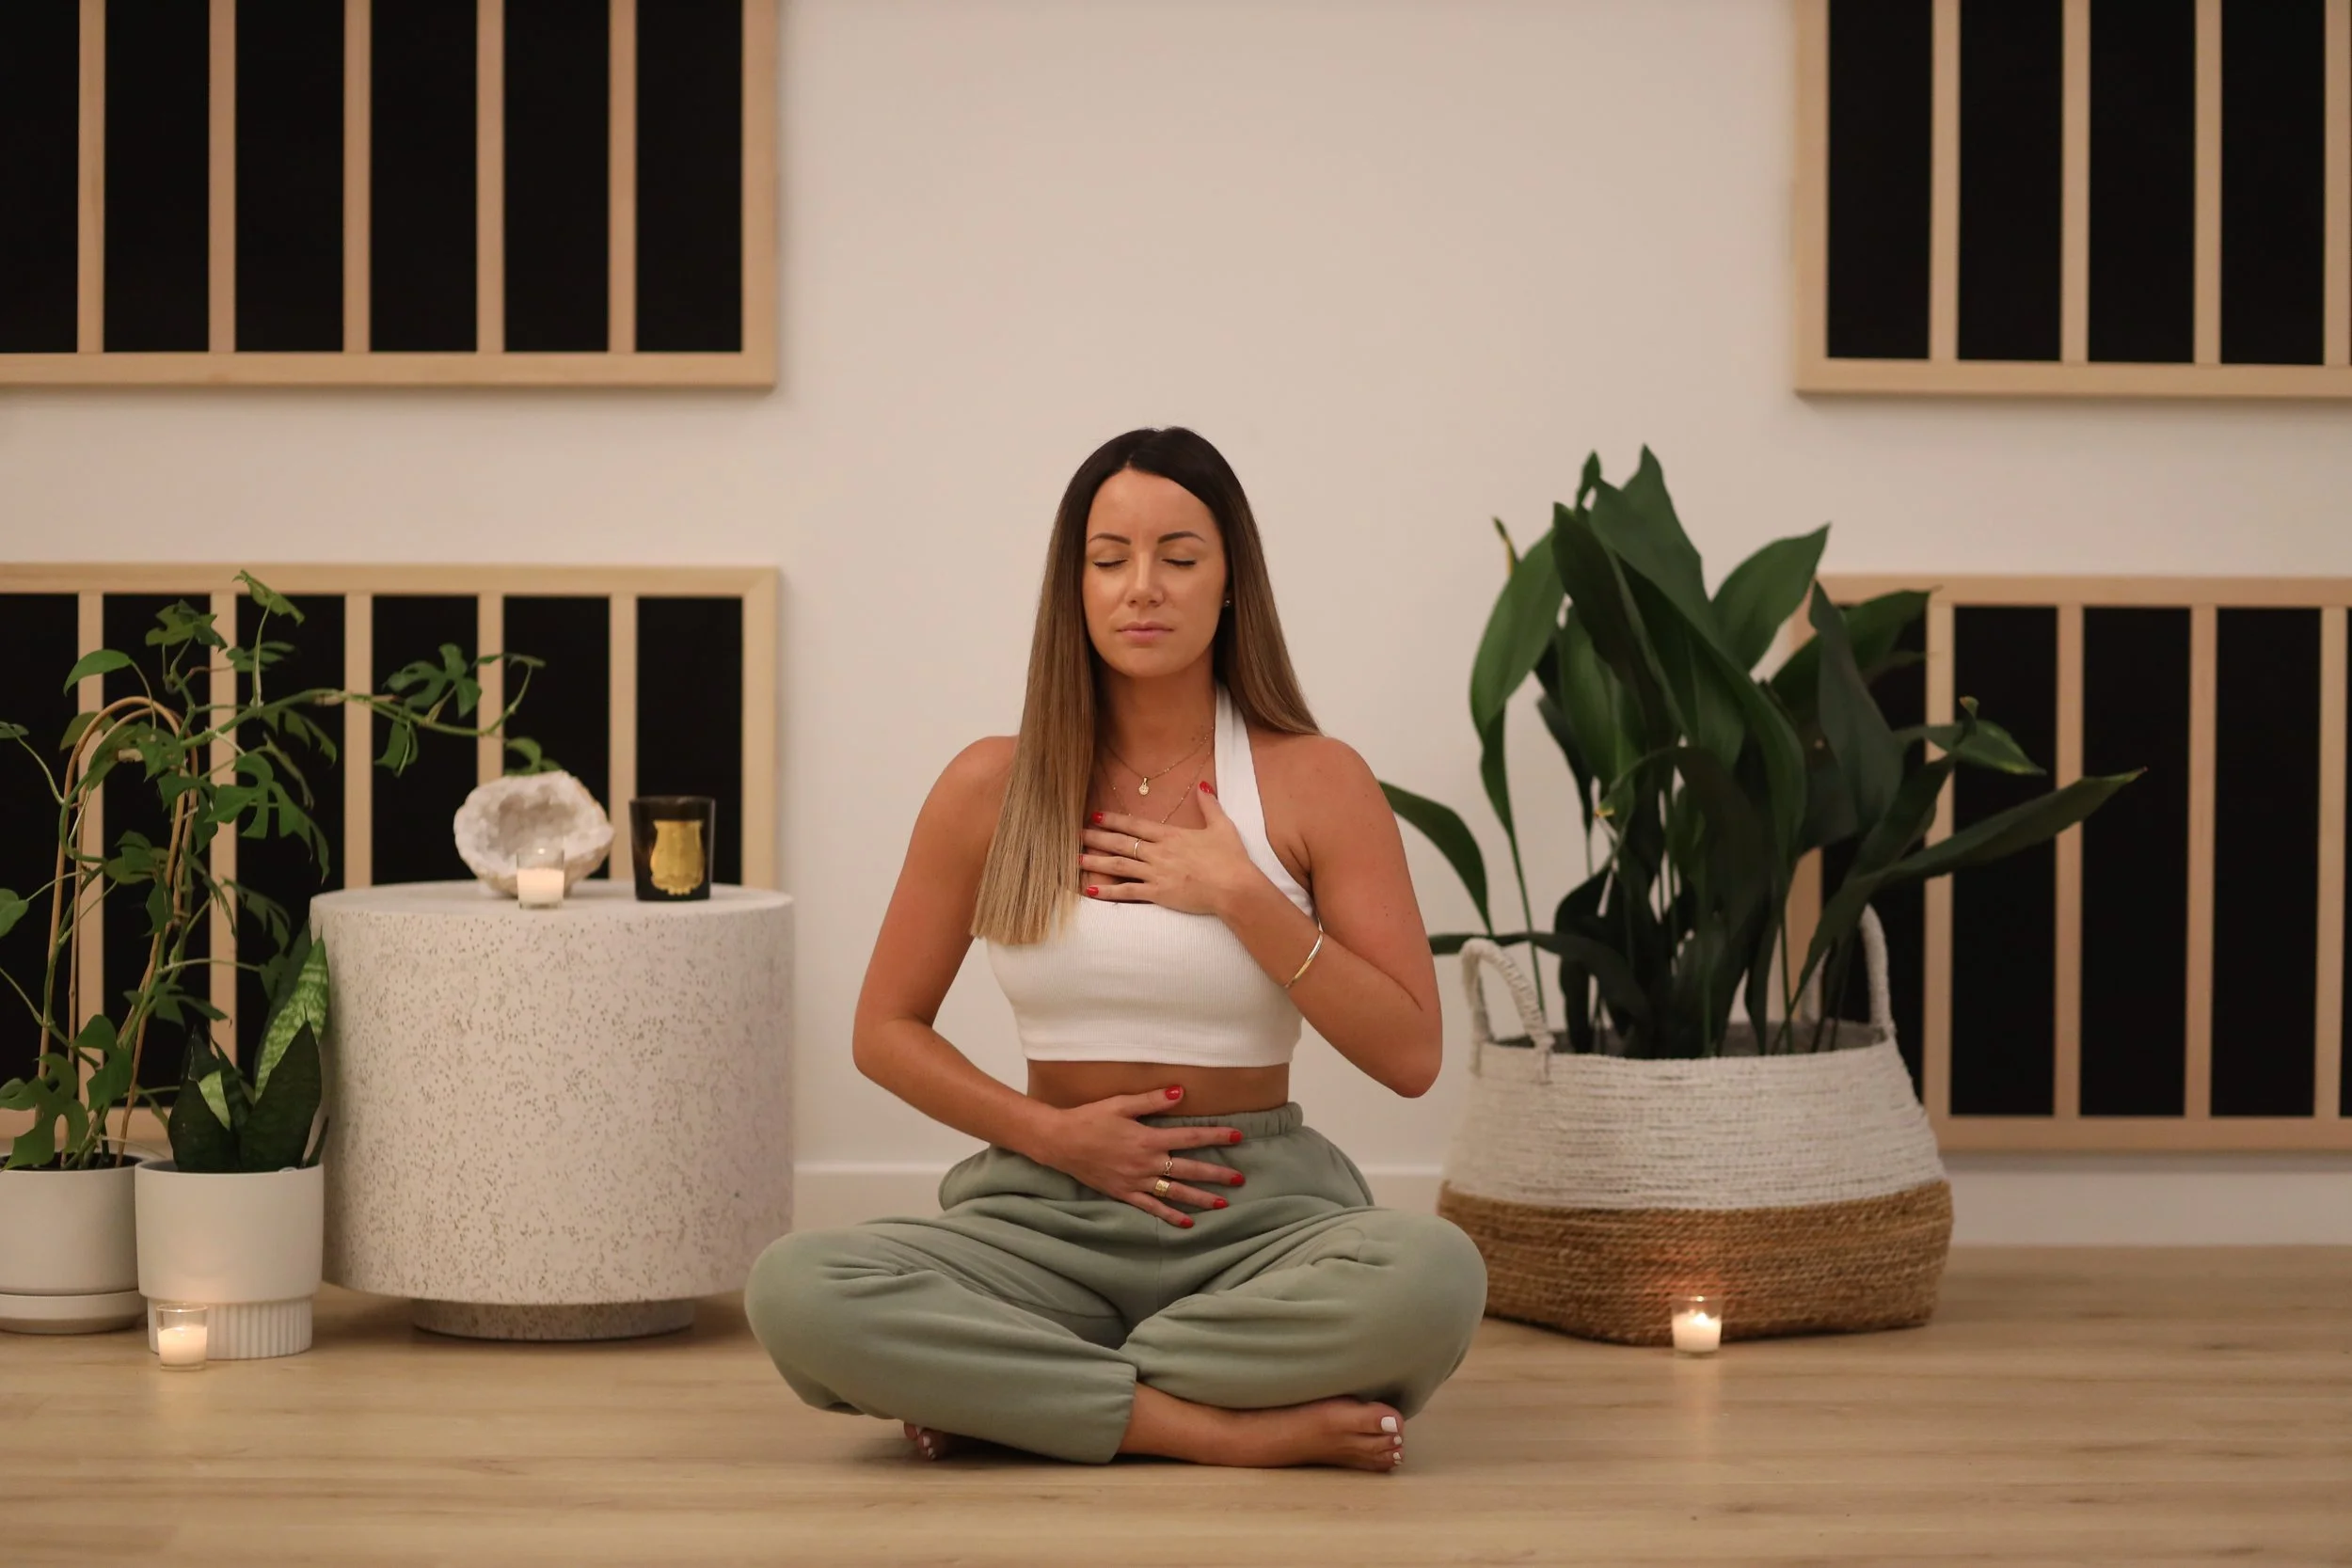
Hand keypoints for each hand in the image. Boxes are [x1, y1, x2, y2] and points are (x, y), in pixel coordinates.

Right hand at [1039, 1086, 1246, 1226]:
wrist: (1061, 1142)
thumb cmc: (1090, 1118)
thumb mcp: (1121, 1104)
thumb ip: (1152, 1100)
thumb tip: (1180, 1091)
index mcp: (1149, 1139)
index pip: (1191, 1137)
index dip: (1216, 1136)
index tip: (1238, 1136)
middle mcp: (1147, 1163)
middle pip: (1189, 1169)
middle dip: (1217, 1174)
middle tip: (1240, 1178)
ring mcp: (1137, 1181)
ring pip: (1175, 1192)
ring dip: (1201, 1198)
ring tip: (1224, 1203)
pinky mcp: (1125, 1193)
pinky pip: (1152, 1208)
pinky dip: (1171, 1217)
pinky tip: (1188, 1223)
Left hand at [1081, 782, 1258, 916]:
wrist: (1235, 887)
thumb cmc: (1231, 859)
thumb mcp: (1223, 827)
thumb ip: (1210, 805)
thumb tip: (1204, 785)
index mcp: (1171, 835)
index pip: (1135, 825)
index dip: (1114, 820)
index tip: (1096, 816)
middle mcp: (1159, 852)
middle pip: (1121, 843)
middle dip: (1097, 838)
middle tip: (1076, 835)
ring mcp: (1156, 874)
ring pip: (1119, 866)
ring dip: (1096, 862)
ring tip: (1076, 860)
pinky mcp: (1158, 894)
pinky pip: (1128, 892)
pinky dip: (1108, 892)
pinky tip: (1091, 891)